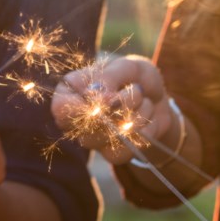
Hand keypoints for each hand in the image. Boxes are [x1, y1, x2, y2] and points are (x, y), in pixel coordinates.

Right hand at [51, 55, 173, 163]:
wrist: (157, 96)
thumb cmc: (134, 77)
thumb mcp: (124, 66)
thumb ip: (108, 78)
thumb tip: (97, 99)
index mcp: (69, 93)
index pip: (62, 109)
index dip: (87, 107)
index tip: (111, 97)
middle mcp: (75, 120)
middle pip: (90, 126)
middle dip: (123, 105)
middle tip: (137, 89)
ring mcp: (93, 140)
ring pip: (112, 137)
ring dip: (138, 114)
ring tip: (144, 100)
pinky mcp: (113, 154)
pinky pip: (127, 149)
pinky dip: (145, 131)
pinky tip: (146, 118)